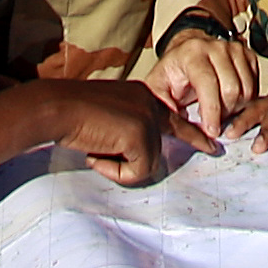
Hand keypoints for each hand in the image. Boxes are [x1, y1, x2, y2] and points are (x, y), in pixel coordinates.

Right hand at [34, 77, 188, 186]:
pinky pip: (137, 171)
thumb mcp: (107, 121)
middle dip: (131, 163)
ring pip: (147, 164)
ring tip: (93, 150)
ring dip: (118, 167)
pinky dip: (116, 172)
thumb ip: (127, 132)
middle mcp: (150, 103)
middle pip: (157, 149)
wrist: (57, 108)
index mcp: (142, 96)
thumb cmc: (72, 116)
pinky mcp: (141, 133)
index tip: (211, 147)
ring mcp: (148, 117)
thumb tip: (140, 163)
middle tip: (99, 155)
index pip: (174, 120)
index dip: (193, 136)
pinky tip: (96, 155)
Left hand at [143, 19, 265, 135]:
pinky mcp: (247, 55)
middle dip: (224, 114)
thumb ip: (164, 106)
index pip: (208, 83)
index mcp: (192, 53)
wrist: (187, 50)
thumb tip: (179, 125)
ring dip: (236, 109)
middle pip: (231, 89)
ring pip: (247, 89)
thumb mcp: (158, 88)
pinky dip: (247, 101)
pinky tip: (232, 104)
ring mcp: (235, 49)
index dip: (212, 111)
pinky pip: (255, 86)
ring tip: (221, 112)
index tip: (212, 132)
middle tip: (214, 123)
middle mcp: (216, 47)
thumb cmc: (174, 71)